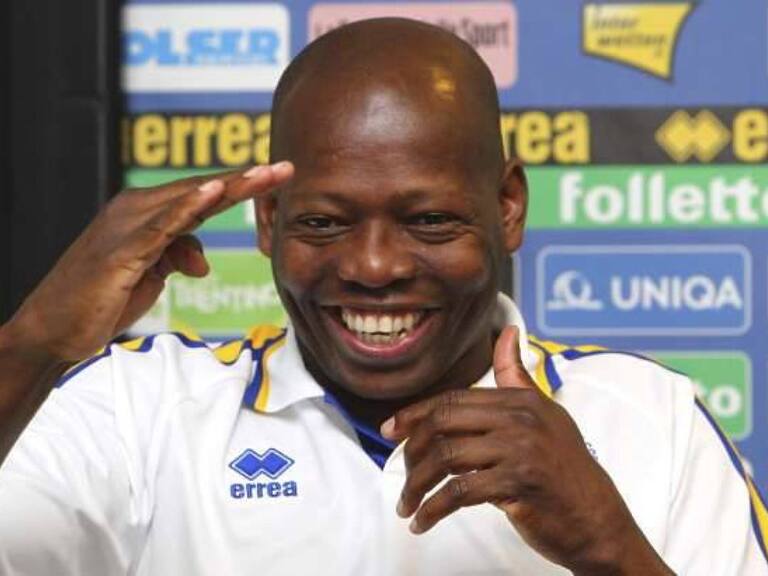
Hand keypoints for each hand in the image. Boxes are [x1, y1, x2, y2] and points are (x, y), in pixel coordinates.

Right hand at [6, 163, 293, 364]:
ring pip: (188, 201)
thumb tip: (203, 262)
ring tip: (264, 174)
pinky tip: (214, 193)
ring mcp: (128, 228)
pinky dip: (189, 207)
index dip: (240, 186)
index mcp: (146, 213)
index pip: (202, 195)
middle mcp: (136, 210)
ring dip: (229, 187)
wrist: (55, 330)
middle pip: (201, 191)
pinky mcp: (122, 251)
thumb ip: (178, 256)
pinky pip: (162, 226)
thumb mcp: (151, 275)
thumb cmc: (103, 298)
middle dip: (246, 180)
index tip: (277, 177)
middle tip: (285, 168)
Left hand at [381, 326, 671, 574]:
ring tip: (407, 506)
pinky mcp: (517, 484)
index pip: (452, 399)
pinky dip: (433, 510)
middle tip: (400, 477)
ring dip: (417, 486)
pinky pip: (459, 493)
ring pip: (446, 458)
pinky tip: (422, 522)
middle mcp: (520, 419)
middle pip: (443, 423)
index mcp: (521, 400)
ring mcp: (520, 450)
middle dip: (412, 450)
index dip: (415, 414)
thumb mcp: (546, 415)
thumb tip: (508, 331)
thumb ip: (518, 376)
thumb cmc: (566, 471)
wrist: (599, 521)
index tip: (390, 431)